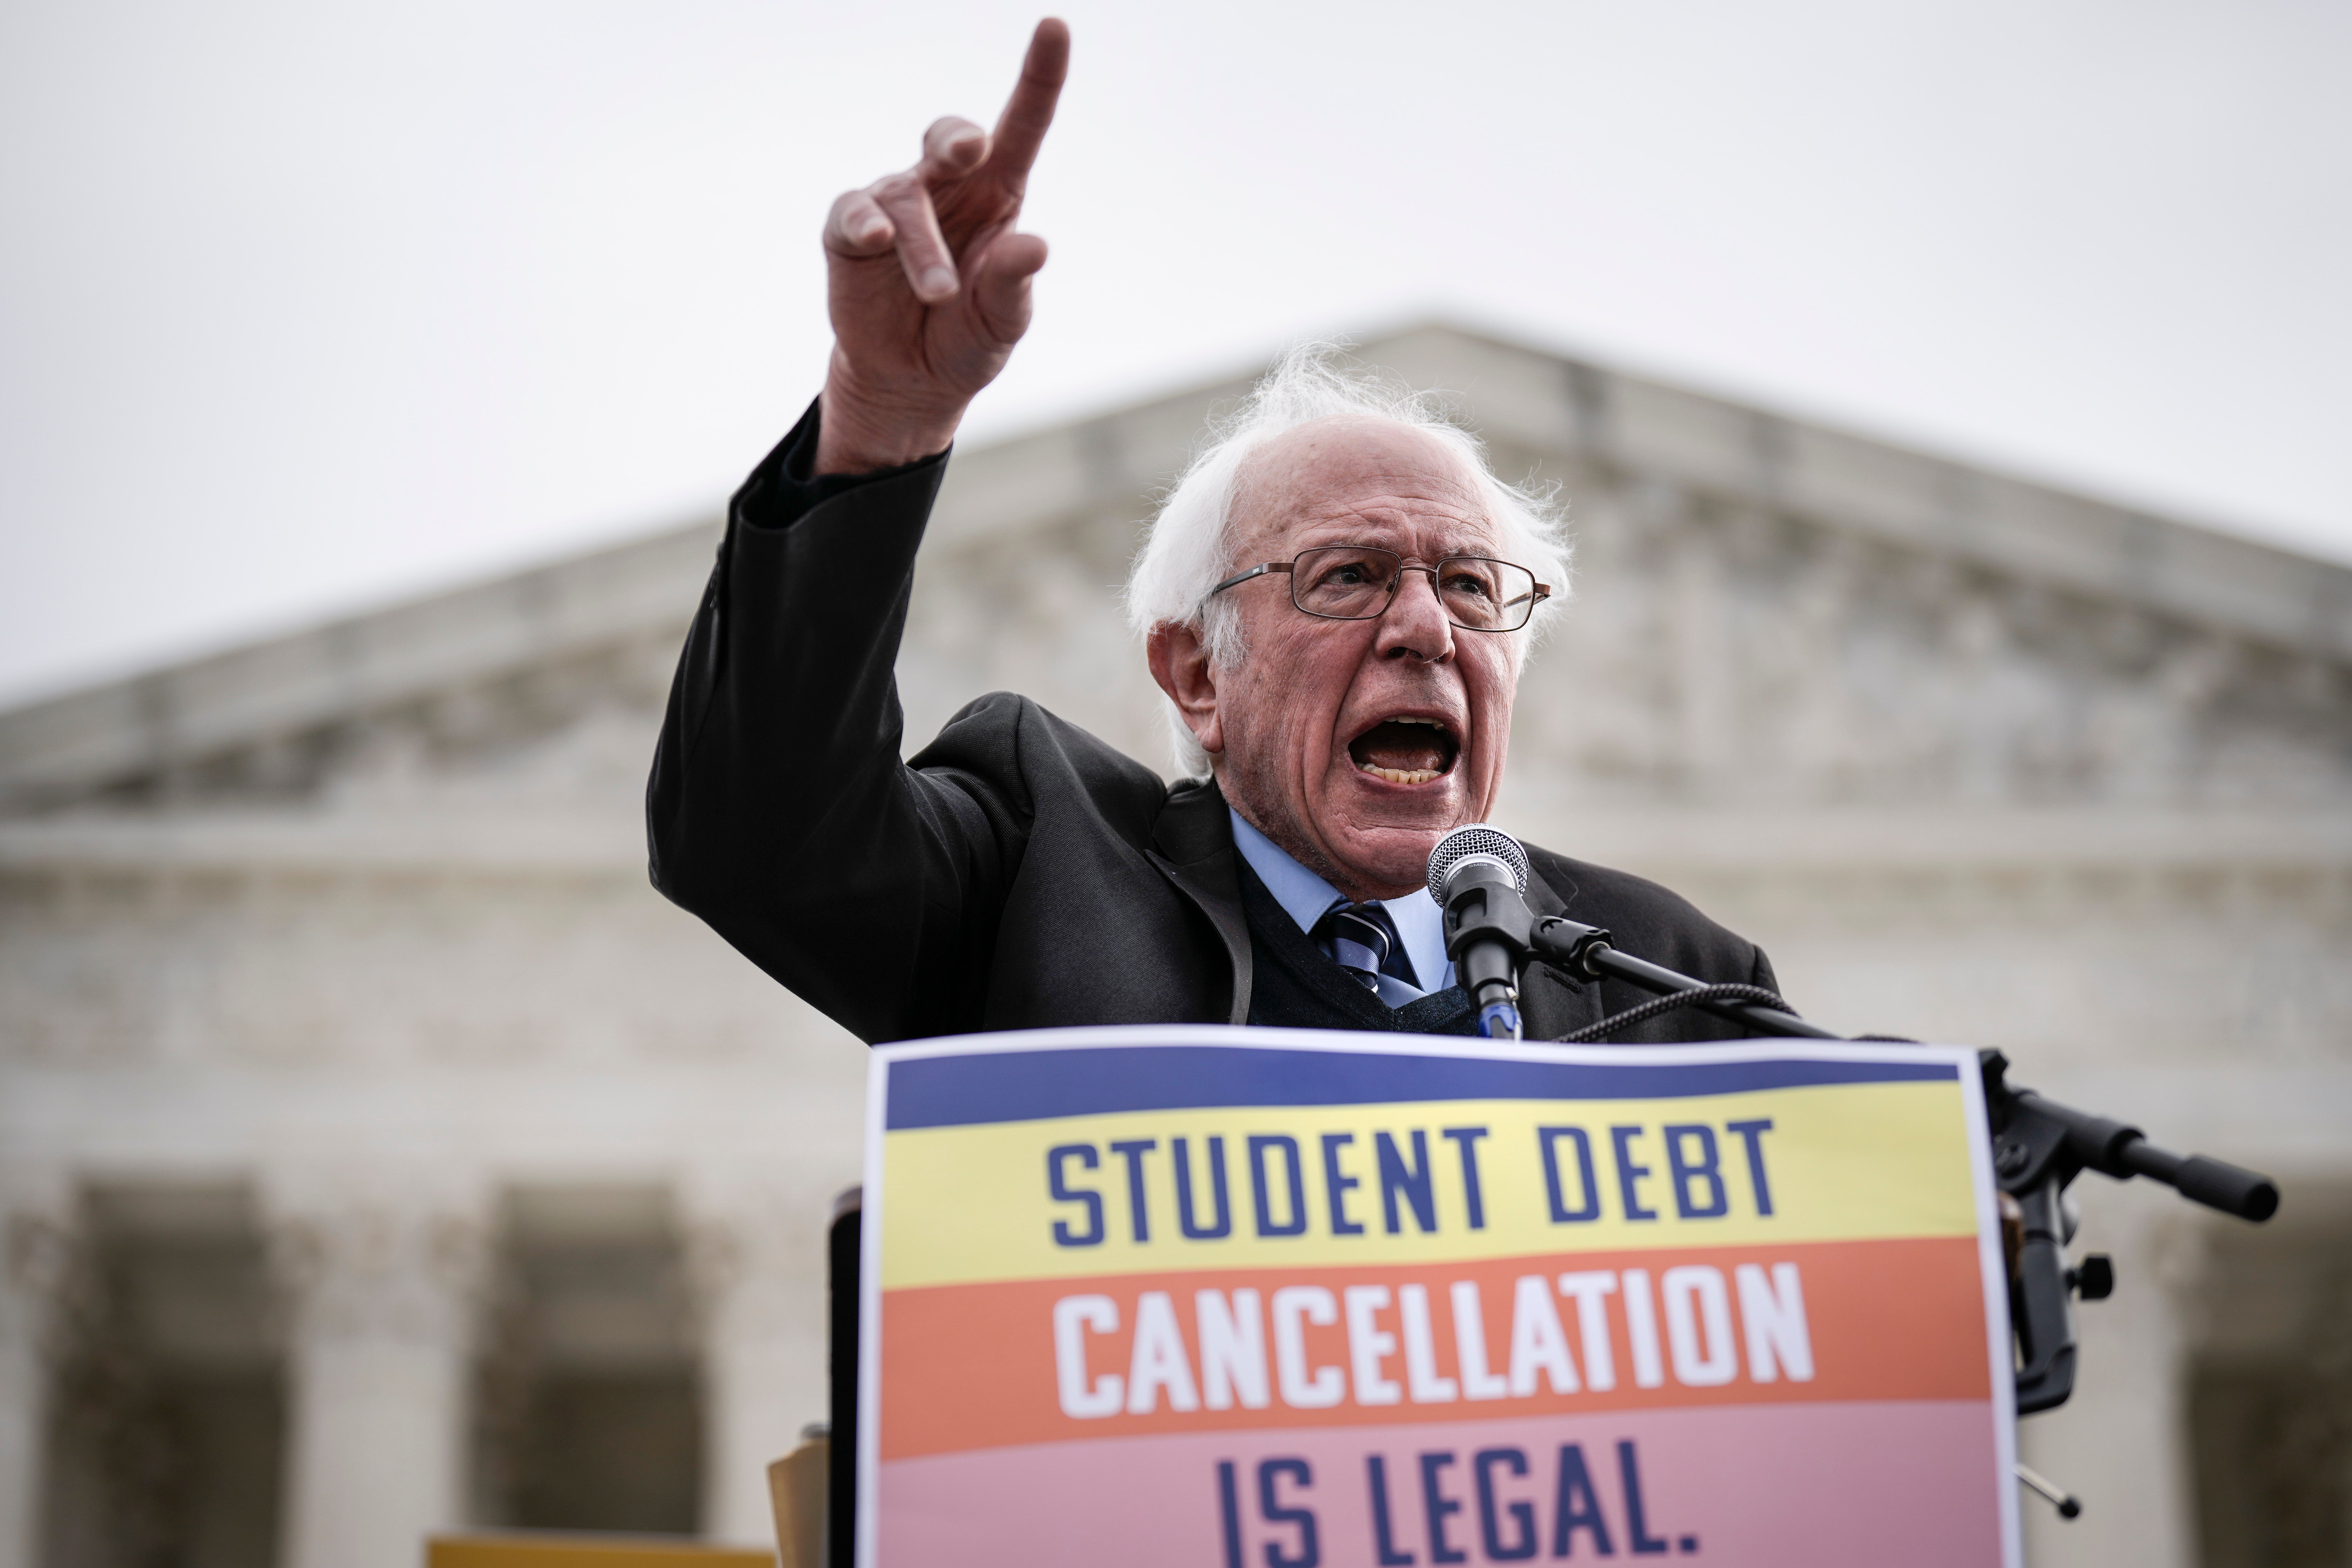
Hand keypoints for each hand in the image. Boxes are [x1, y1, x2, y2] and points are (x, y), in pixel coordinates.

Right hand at [815, 19, 1068, 474]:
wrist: (912, 381)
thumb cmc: (967, 337)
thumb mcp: (1002, 321)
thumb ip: (1014, 285)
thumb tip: (1035, 247)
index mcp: (997, 195)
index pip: (1022, 126)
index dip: (1039, 75)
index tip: (1055, 27)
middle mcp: (946, 187)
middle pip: (951, 136)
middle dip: (957, 137)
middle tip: (971, 152)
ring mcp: (895, 204)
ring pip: (905, 198)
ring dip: (923, 248)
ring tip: (939, 295)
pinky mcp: (850, 233)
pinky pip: (853, 214)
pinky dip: (865, 224)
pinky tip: (877, 241)